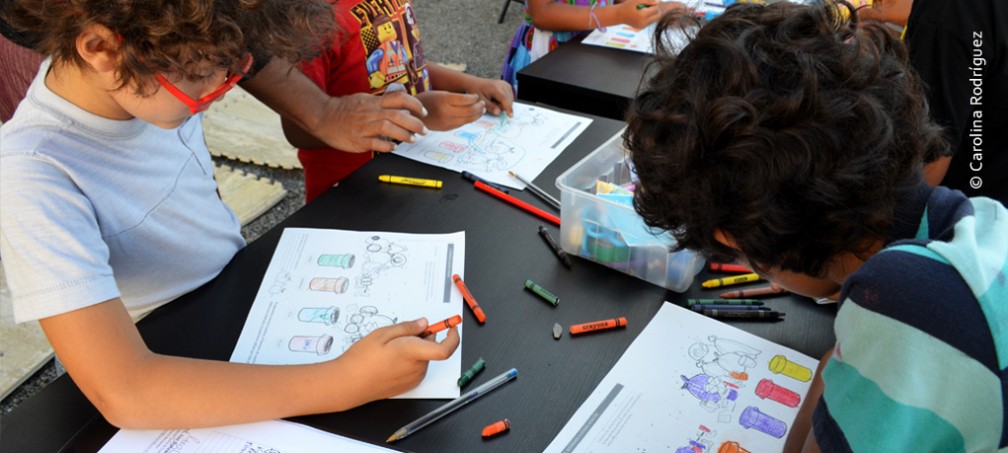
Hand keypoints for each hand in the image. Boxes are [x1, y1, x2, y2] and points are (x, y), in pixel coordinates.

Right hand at [312, 92, 428, 152]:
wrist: (321, 116)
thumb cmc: (342, 108)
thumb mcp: (363, 98)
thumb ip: (380, 101)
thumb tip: (399, 102)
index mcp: (373, 101)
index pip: (399, 98)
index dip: (415, 104)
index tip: (423, 112)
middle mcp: (371, 112)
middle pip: (398, 115)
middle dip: (415, 123)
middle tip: (424, 130)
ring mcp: (364, 127)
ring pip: (389, 128)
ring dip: (404, 135)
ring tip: (412, 139)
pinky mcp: (358, 140)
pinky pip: (376, 144)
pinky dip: (387, 146)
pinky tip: (393, 148)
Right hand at [330, 318, 459, 407]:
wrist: (349, 384)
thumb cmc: (363, 359)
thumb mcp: (383, 333)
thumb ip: (408, 328)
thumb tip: (424, 324)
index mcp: (414, 353)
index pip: (445, 349)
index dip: (453, 337)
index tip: (451, 327)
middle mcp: (417, 368)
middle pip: (431, 348)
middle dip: (423, 337)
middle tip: (402, 332)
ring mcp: (413, 378)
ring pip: (423, 357)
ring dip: (414, 349)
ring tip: (390, 347)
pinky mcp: (408, 385)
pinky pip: (416, 368)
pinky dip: (409, 360)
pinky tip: (390, 359)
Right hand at [415, 91, 486, 130]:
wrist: (412, 115)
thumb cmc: (426, 101)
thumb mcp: (439, 93)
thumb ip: (454, 97)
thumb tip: (472, 99)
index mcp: (444, 100)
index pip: (465, 99)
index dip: (474, 98)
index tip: (476, 96)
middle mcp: (446, 111)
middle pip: (469, 110)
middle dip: (479, 106)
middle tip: (482, 103)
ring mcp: (447, 121)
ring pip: (468, 119)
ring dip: (478, 114)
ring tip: (481, 110)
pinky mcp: (447, 128)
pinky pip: (462, 124)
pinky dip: (470, 119)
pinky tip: (472, 115)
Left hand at [465, 79, 514, 117]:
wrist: (476, 83)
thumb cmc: (477, 91)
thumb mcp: (481, 100)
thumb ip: (490, 107)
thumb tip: (498, 112)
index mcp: (496, 88)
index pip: (504, 99)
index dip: (508, 107)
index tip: (511, 116)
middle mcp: (503, 85)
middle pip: (508, 101)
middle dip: (501, 106)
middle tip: (491, 103)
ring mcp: (506, 85)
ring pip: (510, 100)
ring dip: (503, 104)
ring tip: (493, 101)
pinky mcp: (508, 86)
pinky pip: (509, 98)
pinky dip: (504, 101)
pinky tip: (497, 99)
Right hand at [620, 0, 660, 28]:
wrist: (618, 16)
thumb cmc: (627, 6)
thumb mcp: (636, 1)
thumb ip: (648, 1)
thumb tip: (658, 2)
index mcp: (642, 15)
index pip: (656, 9)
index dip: (654, 4)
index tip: (649, 2)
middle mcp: (643, 22)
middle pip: (657, 16)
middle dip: (656, 10)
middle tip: (649, 6)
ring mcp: (642, 26)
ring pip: (655, 19)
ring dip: (653, 13)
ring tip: (645, 9)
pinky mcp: (641, 28)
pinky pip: (650, 22)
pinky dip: (649, 17)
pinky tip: (642, 14)